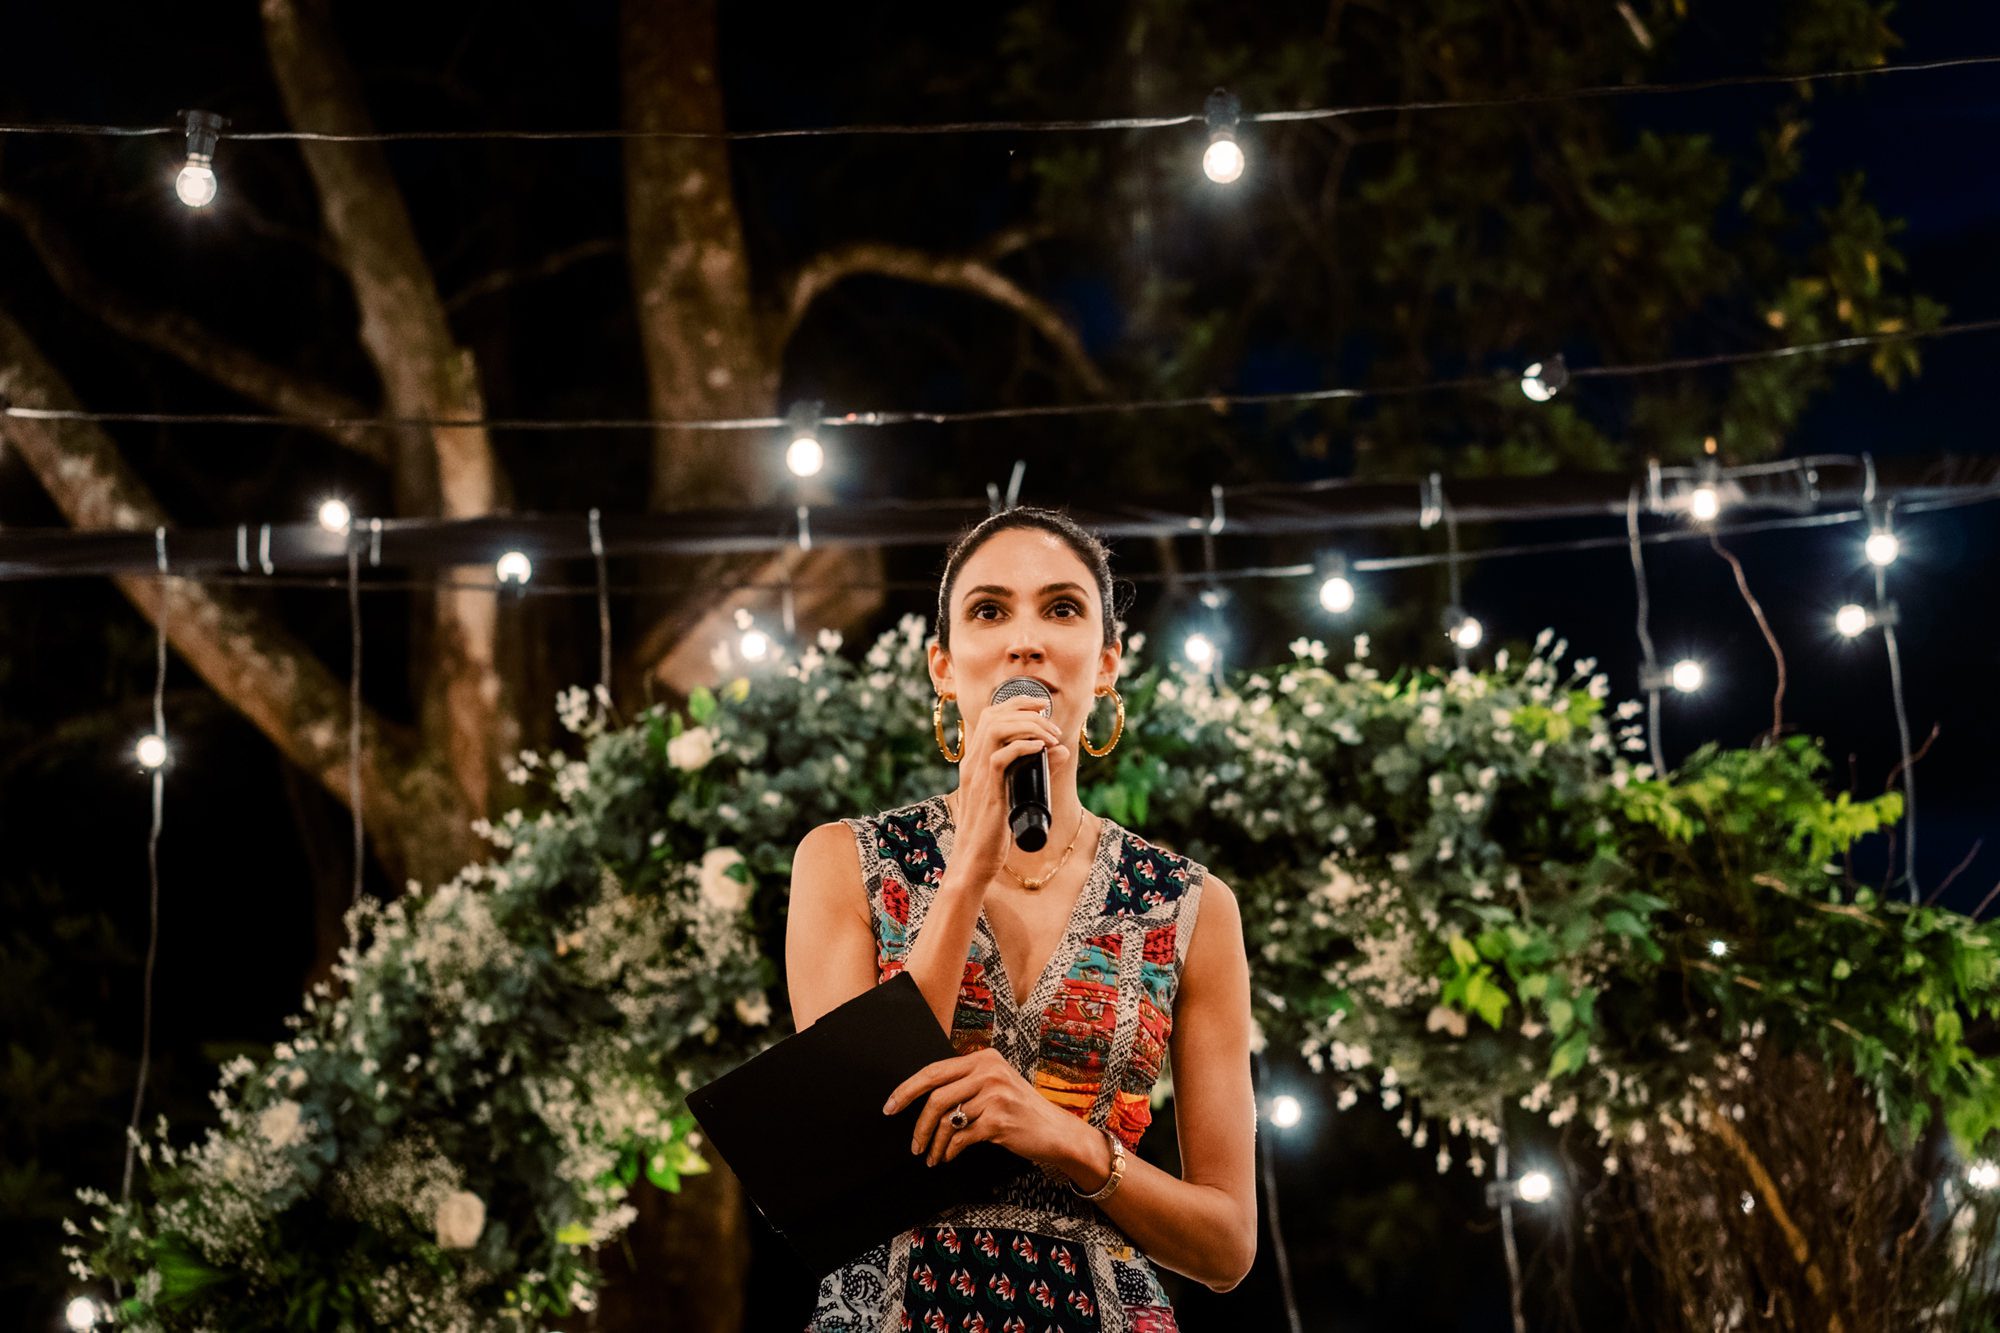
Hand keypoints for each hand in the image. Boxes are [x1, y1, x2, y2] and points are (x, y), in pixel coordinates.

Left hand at [884, 1047, 1078, 1168]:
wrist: (1057, 1131)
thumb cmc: (1022, 1110)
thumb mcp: (996, 1085)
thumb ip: (966, 1083)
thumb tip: (923, 1099)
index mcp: (984, 1058)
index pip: (934, 1070)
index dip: (907, 1089)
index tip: (891, 1105)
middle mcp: (989, 1071)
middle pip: (935, 1096)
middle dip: (917, 1124)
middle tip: (912, 1145)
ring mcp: (994, 1094)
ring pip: (946, 1120)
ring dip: (933, 1144)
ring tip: (930, 1156)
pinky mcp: (998, 1119)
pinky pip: (960, 1138)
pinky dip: (949, 1151)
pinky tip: (948, 1157)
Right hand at [950, 694, 1068, 883]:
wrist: (974, 859)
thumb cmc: (993, 830)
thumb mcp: (1015, 792)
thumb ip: (1035, 770)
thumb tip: (1061, 752)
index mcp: (975, 760)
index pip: (991, 715)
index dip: (1017, 703)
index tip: (1042, 706)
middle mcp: (972, 762)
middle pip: (994, 715)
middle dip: (1026, 709)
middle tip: (1053, 722)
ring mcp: (977, 775)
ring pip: (996, 729)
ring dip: (1028, 726)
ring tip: (1051, 736)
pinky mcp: (987, 791)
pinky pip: (1000, 757)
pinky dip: (1023, 747)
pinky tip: (1041, 749)